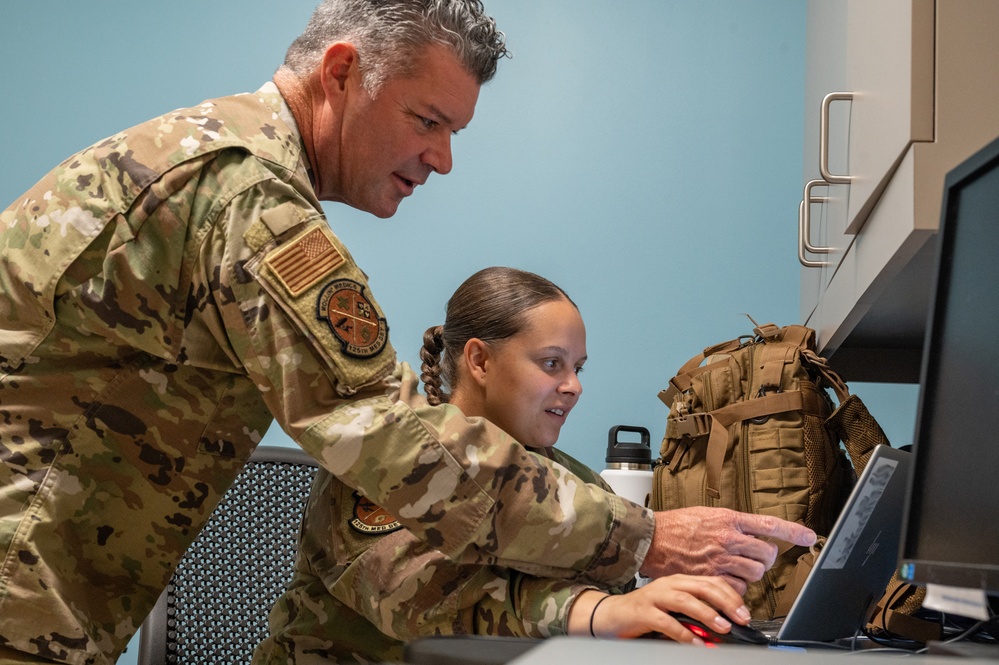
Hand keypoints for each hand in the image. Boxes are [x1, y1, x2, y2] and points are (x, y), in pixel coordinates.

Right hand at [568, 575, 750, 642]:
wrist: (610, 615)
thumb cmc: (644, 612)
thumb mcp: (673, 607)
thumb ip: (695, 610)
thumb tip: (724, 622)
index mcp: (678, 581)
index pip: (711, 582)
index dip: (731, 595)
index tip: (745, 613)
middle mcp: (668, 585)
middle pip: (702, 587)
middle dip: (725, 602)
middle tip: (740, 619)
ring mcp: (654, 597)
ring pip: (685, 600)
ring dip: (707, 614)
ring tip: (722, 627)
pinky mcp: (643, 612)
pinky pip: (666, 622)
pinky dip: (683, 634)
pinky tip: (695, 643)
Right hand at [637, 507, 816, 593]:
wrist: (652, 539)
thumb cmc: (676, 525)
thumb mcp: (706, 514)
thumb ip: (731, 523)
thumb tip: (752, 530)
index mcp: (728, 519)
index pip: (768, 524)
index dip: (793, 532)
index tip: (809, 536)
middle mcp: (727, 538)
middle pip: (766, 553)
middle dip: (766, 558)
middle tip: (757, 557)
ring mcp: (720, 559)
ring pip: (755, 572)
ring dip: (752, 573)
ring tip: (739, 568)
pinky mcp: (711, 577)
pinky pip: (737, 588)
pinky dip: (736, 587)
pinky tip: (726, 579)